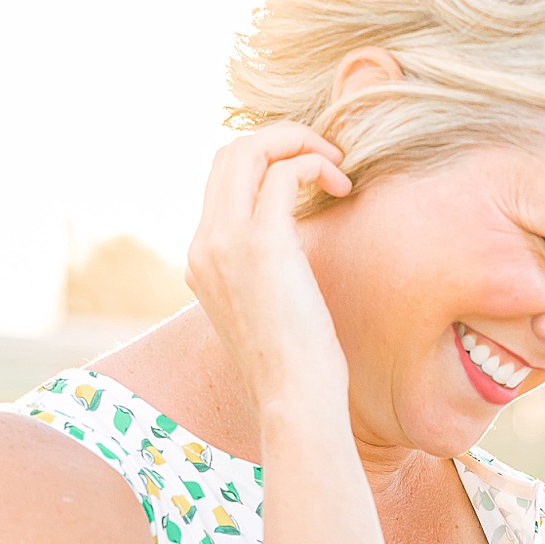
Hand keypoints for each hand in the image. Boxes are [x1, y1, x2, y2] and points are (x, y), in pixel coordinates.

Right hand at [184, 123, 352, 415]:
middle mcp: (204, 244)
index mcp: (201, 259)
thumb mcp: (268, 314)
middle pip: (228, 153)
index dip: (265, 163)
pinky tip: (342, 185)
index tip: (307, 177)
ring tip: (336, 165)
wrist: (294, 403)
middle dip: (280, 140)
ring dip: (297, 143)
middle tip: (326, 158)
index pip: (221, 182)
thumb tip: (293, 258)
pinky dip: (314, 164)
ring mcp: (226, 242)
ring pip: (249, 150)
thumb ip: (264, 275)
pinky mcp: (262, 245)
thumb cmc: (294, 369)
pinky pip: (283, 172)